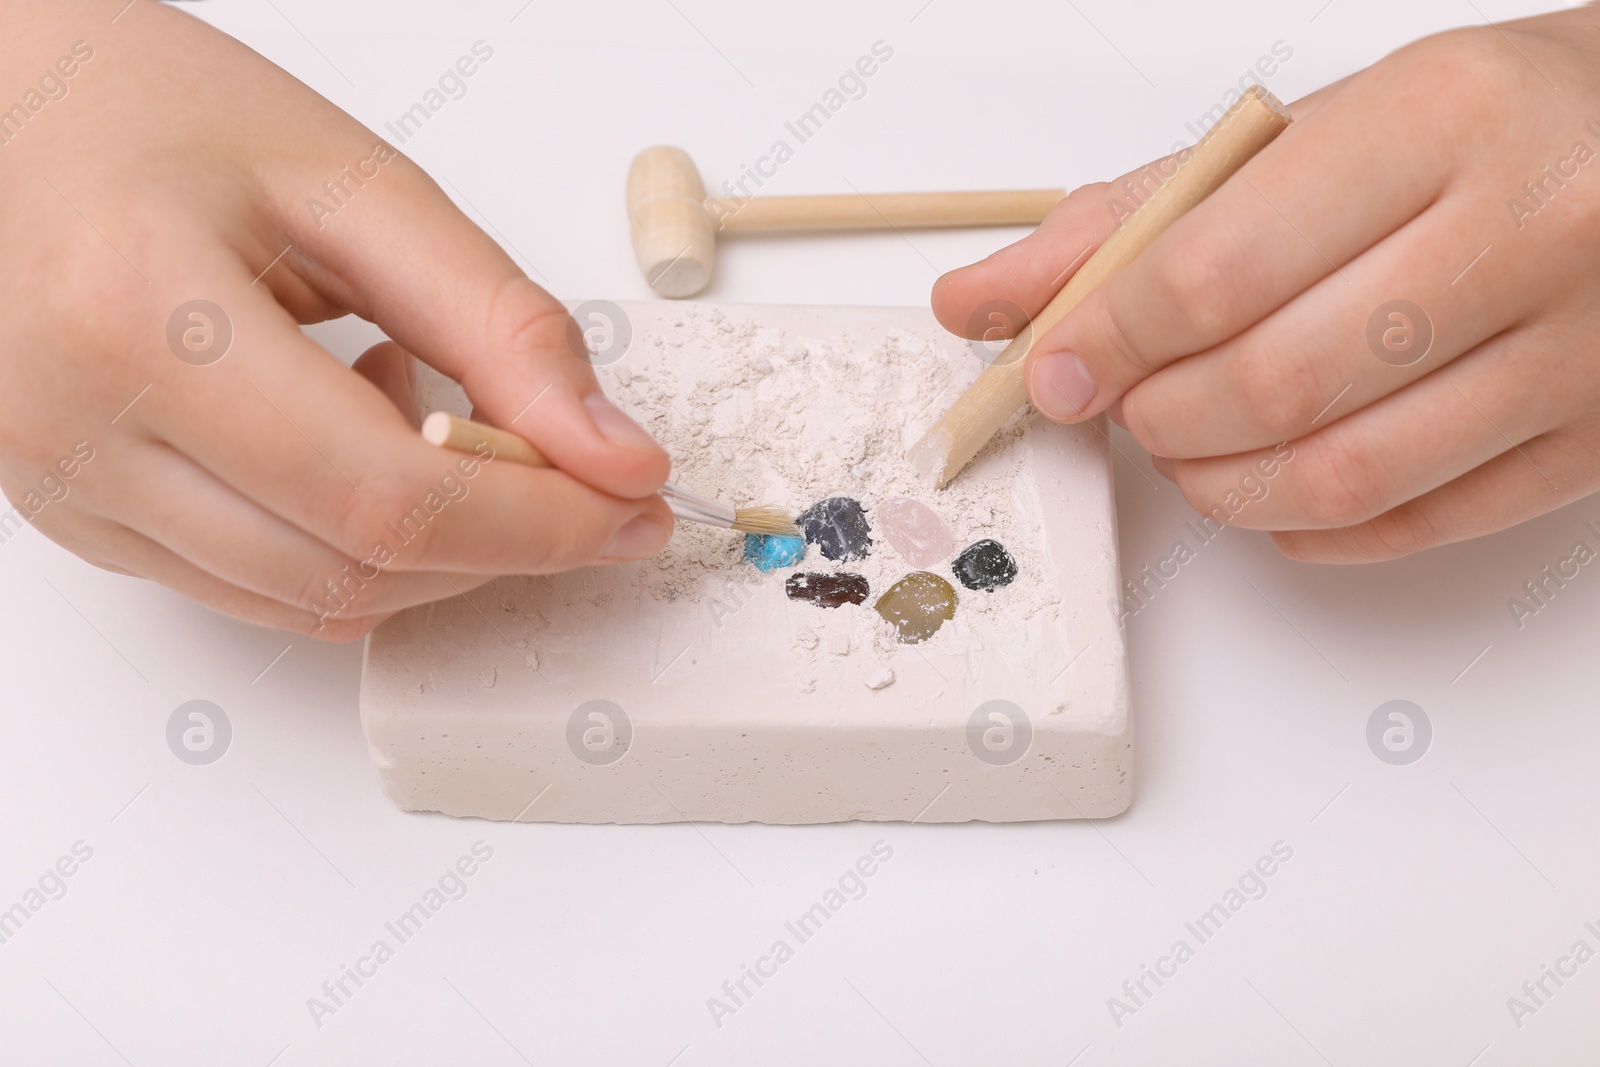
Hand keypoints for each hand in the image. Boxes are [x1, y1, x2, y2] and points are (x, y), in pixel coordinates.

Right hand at [0, 0, 671, 639]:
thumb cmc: (153, 113)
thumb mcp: (356, 186)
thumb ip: (500, 324)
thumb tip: (613, 452)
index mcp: (142, 316)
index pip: (389, 495)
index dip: (539, 521)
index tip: (633, 502)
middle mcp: (79, 429)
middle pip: (357, 567)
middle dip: (504, 543)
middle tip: (574, 471)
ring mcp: (63, 490)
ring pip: (313, 601)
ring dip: (430, 545)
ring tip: (419, 402)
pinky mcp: (73, 519)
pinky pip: (257, 591)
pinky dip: (352, 544)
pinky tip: (348, 433)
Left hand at [934, 9, 1599, 561]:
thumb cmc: (1475, 127)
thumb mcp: (1307, 131)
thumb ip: (1133, 215)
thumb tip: (979, 298)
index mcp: (1442, 120)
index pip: (1217, 270)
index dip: (1104, 338)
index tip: (1055, 366)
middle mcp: (1529, 229)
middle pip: (1270, 384)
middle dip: (1156, 417)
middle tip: (1129, 403)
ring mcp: (1580, 348)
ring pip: (1339, 475)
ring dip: (1218, 484)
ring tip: (1189, 446)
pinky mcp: (1595, 440)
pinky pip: (1413, 524)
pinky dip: (1306, 526)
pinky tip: (1274, 485)